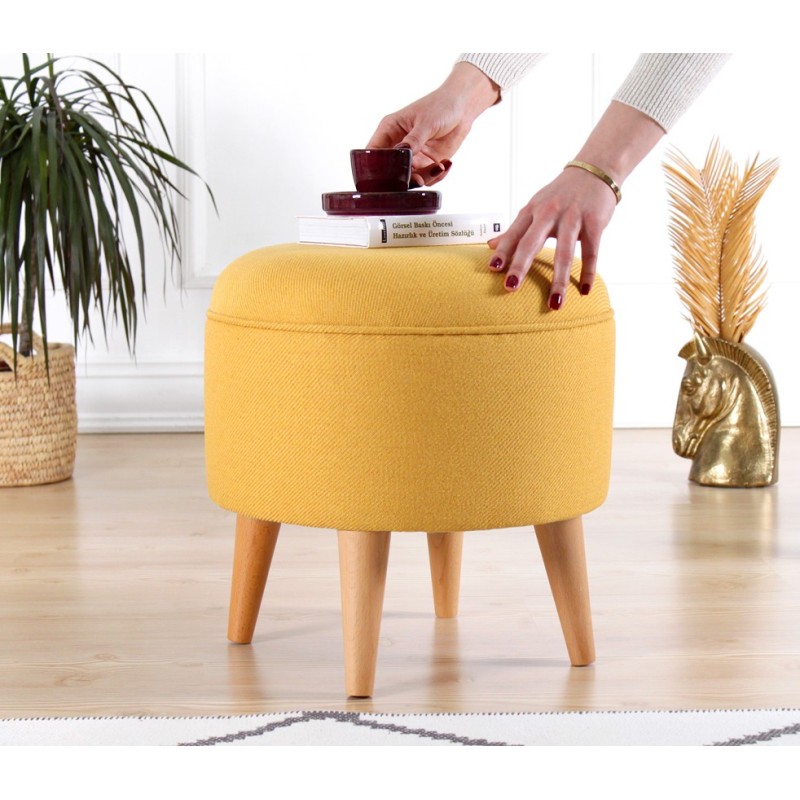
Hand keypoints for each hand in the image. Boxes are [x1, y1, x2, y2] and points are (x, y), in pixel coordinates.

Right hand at [367, 62, 498, 186]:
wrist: (463, 108)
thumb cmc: (440, 106)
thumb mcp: (426, 122)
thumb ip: (413, 141)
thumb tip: (401, 155)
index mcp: (389, 130)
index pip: (373, 152)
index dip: (374, 167)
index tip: (386, 177)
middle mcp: (398, 145)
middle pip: (391, 170)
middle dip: (404, 178)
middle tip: (418, 179)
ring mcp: (413, 156)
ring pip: (410, 178)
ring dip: (424, 178)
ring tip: (438, 167)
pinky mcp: (427, 163)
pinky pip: (427, 178)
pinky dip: (436, 176)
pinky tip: (446, 163)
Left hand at [487, 101, 664, 308]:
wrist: (594, 171)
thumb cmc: (559, 195)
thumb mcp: (534, 207)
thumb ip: (514, 229)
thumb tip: (489, 246)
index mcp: (532, 210)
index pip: (514, 233)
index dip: (503, 251)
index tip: (492, 269)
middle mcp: (549, 213)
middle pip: (532, 242)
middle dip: (520, 266)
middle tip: (510, 288)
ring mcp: (573, 217)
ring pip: (564, 253)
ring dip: (559, 280)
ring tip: (555, 304)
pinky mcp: (594, 222)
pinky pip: (591, 252)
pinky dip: (588, 272)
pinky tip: (584, 291)